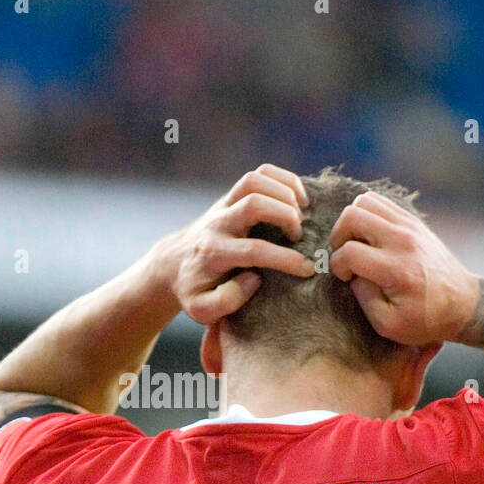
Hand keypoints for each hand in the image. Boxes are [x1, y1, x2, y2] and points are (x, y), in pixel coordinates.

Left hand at [162, 164, 315, 324]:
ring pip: (255, 180)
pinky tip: (298, 199)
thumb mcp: (202, 309)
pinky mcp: (232, 195)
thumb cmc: (196, 289)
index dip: (284, 258)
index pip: (253, 250)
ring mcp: (225, 205)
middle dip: (285, 216)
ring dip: (285, 192)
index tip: (307, 268)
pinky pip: (259, 174)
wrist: (176, 263)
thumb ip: (226, 302)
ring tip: (302, 213)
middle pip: (253, 204)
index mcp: (213, 253)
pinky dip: (284, 179)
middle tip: (299, 237)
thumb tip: (254, 279)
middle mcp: (218, 223)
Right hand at [328, 191, 479, 344]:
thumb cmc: (426, 320)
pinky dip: (367, 214)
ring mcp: (410, 226)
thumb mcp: (390, 326)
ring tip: (355, 243)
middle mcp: (403, 241)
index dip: (338, 266)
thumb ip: (364, 299)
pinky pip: (380, 202)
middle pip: (353, 216)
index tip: (346, 278)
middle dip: (338, 237)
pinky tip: (369, 236)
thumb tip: (354, 276)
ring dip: (352, 222)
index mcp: (397, 269)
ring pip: (365, 201)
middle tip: (344, 256)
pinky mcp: (414, 221)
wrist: (464, 304)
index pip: (349, 252)